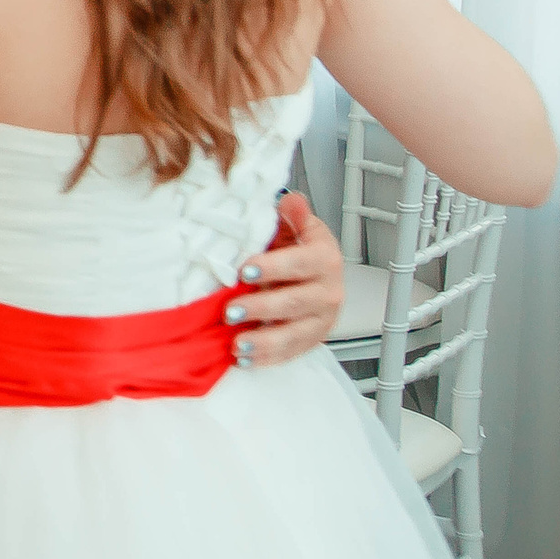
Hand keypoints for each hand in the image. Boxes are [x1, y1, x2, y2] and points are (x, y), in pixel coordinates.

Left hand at [224, 193, 346, 365]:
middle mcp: (329, 290)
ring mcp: (323, 318)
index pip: (302, 263)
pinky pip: (292, 352)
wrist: (309, 271)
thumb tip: (291, 200)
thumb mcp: (293, 225)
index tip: (244, 271)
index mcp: (324, 258)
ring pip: (296, 333)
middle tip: (230, 311)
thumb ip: (290, 215)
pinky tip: (245, 358)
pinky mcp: (313, 338)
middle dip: (261, 307)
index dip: (275, 267)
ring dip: (265, 341)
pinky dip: (268, 357)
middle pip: (296, 302)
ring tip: (237, 343)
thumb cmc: (295, 247)